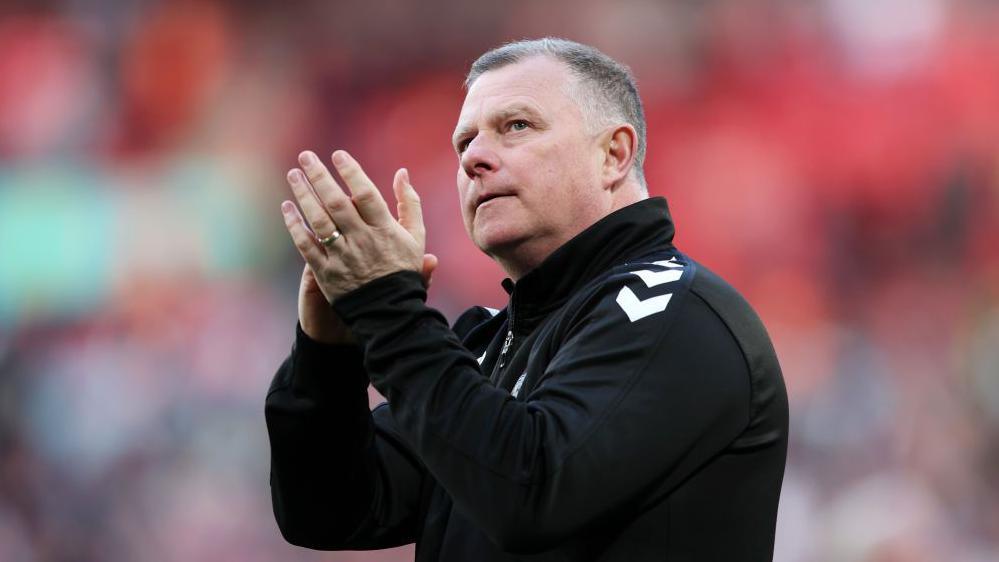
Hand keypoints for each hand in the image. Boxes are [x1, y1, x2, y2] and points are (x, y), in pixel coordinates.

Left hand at [281, 150, 437, 342]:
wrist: (390, 311)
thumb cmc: (402, 269)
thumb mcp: (415, 236)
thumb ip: (409, 203)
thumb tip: (402, 172)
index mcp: (385, 230)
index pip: (366, 194)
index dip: (351, 172)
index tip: (337, 154)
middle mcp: (362, 241)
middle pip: (337, 203)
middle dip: (320, 177)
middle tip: (306, 156)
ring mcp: (343, 257)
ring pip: (319, 221)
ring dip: (304, 196)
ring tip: (293, 174)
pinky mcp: (326, 273)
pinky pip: (306, 246)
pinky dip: (295, 226)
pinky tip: (286, 207)